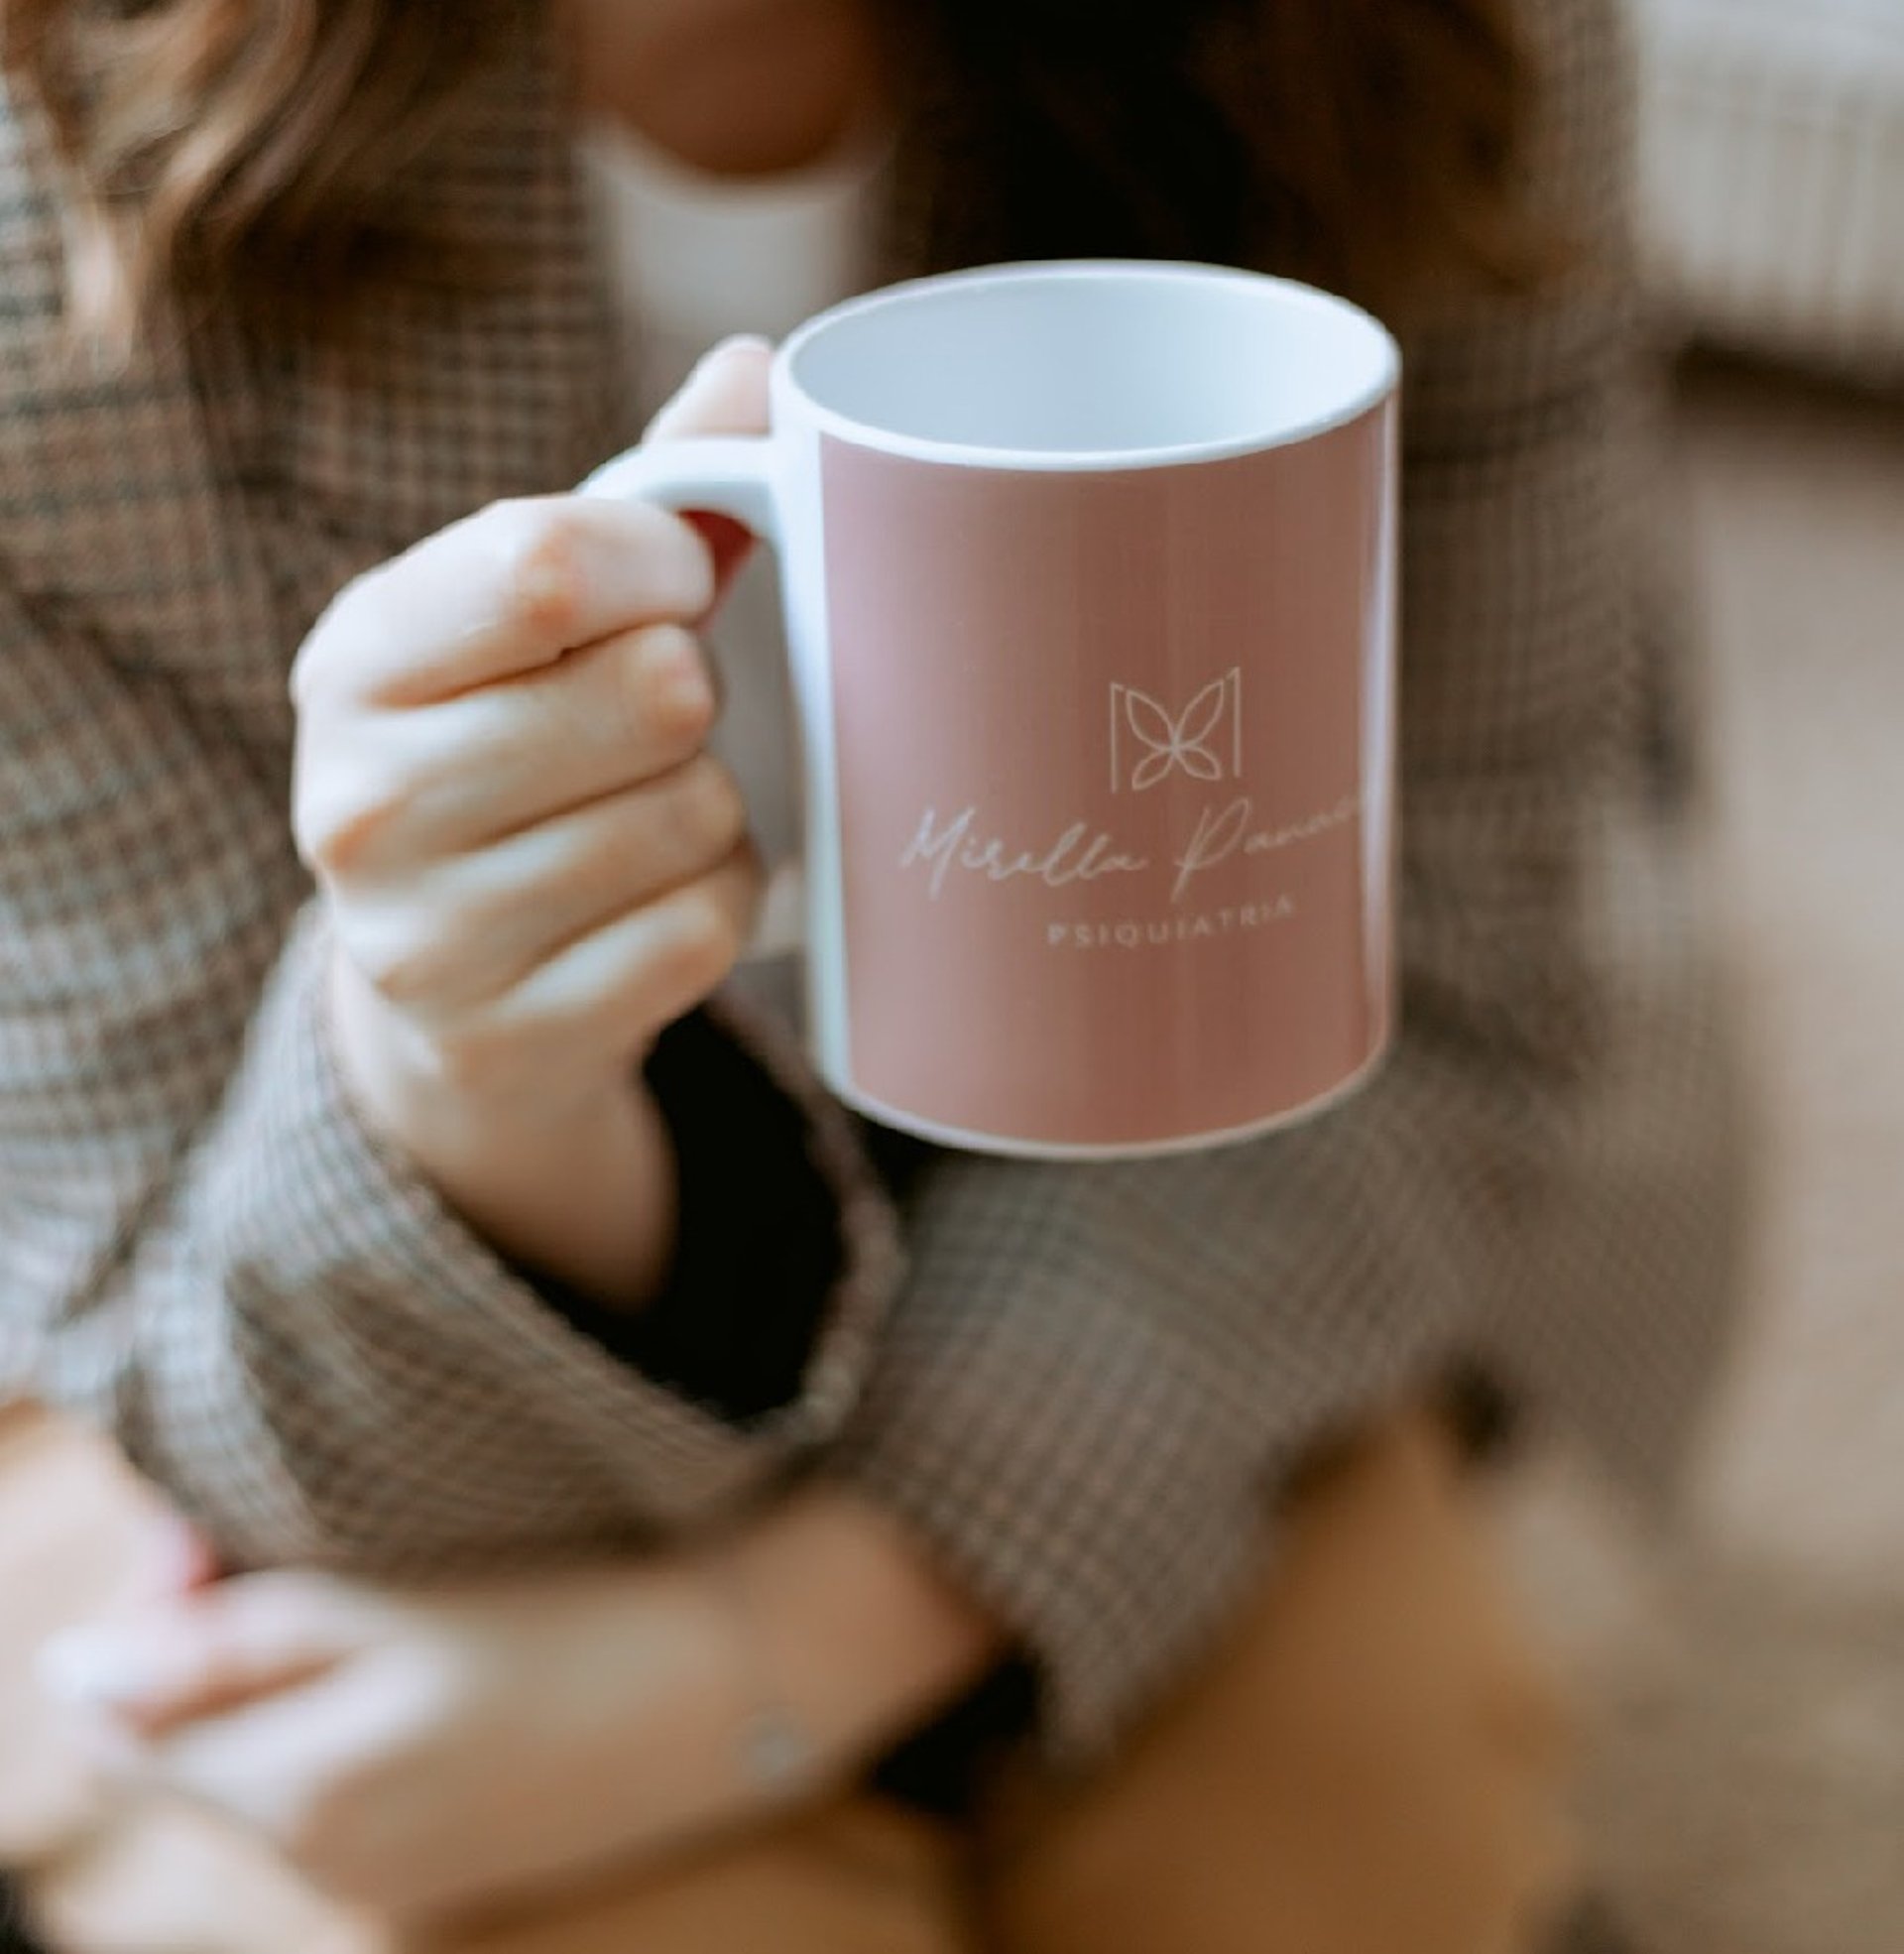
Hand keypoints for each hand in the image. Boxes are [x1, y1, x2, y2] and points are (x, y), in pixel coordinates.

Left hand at [38, 1491, 1003, 1923]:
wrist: (720, 1688)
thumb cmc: (559, 1624)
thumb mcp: (382, 1609)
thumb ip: (221, 1646)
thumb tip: (77, 1671)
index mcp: (295, 1799)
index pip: (125, 1740)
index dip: (142, 1635)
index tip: (200, 1547)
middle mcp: (324, 1866)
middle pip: (193, 1764)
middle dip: (207, 1661)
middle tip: (279, 1550)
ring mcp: (389, 1881)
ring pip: (266, 1784)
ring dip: (273, 1697)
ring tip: (361, 1603)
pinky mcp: (446, 1873)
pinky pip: (340, 1807)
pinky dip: (339, 1737)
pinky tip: (416, 1673)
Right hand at [291, 339, 771, 1303]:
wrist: (454, 990)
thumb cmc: (520, 757)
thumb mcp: (538, 624)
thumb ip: (643, 495)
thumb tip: (756, 370)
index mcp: (357, 657)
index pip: (546, 561)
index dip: (665, 561)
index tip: (683, 580)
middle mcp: (360, 799)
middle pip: (651, 693)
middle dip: (696, 696)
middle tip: (659, 719)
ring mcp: (424, 937)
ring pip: (694, 816)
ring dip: (716, 807)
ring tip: (654, 811)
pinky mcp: (507, 1036)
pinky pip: (706, 932)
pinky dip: (723, 905)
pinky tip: (661, 899)